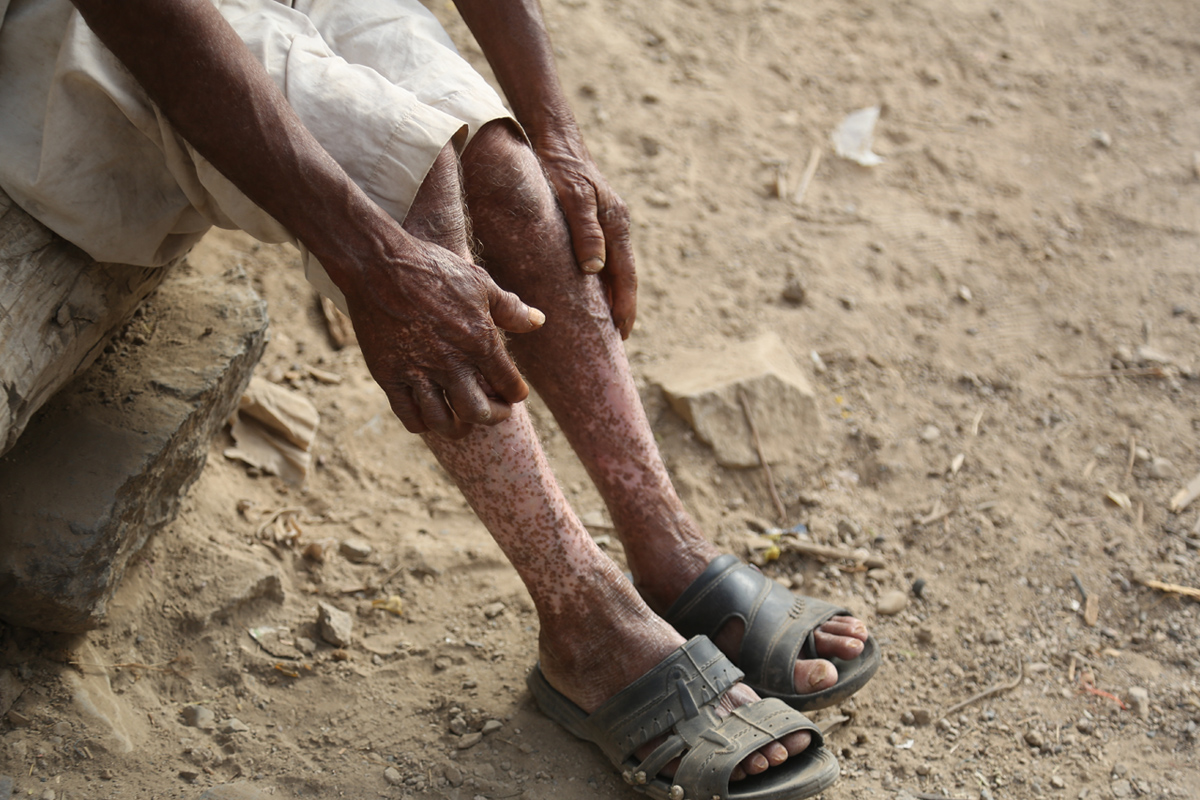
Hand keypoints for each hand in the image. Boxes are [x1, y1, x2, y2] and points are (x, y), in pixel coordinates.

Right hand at [340, 234, 543, 437]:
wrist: (379, 264)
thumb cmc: (433, 268)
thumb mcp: (480, 283)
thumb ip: (511, 309)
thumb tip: (539, 321)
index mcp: (479, 342)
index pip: (509, 385)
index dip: (515, 394)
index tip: (513, 393)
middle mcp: (451, 363)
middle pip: (479, 413)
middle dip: (492, 417)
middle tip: (493, 413)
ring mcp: (418, 372)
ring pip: (443, 421)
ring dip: (456, 428)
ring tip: (461, 425)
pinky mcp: (389, 376)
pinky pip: (408, 415)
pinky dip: (422, 423)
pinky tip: (427, 416)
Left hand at [534, 128, 637, 338]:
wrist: (556, 138)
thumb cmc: (562, 167)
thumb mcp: (574, 197)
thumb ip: (586, 231)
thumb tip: (594, 269)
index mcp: (616, 226)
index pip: (626, 277)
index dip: (625, 307)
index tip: (622, 335)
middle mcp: (616, 227)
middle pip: (624, 278)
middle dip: (622, 309)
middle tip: (617, 340)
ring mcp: (607, 224)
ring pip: (614, 269)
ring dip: (611, 297)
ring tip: (605, 325)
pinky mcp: (594, 221)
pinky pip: (603, 258)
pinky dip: (600, 280)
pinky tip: (590, 293)